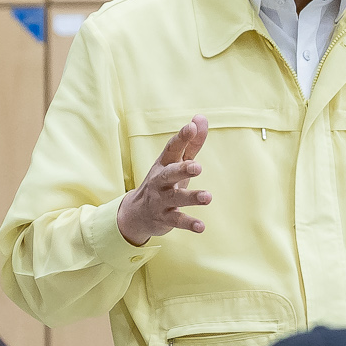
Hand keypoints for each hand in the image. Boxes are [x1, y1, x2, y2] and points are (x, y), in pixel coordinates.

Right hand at [117, 117, 211, 244]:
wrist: (137, 213)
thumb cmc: (164, 182)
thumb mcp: (176, 162)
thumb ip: (191, 143)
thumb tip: (201, 118)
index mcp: (165, 164)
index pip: (172, 148)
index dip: (182, 137)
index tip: (192, 126)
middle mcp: (161, 181)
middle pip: (170, 173)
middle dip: (182, 169)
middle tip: (197, 166)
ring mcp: (161, 200)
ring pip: (175, 198)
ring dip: (191, 197)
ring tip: (207, 197)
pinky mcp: (165, 218)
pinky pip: (177, 221)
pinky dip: (188, 224)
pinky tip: (201, 227)